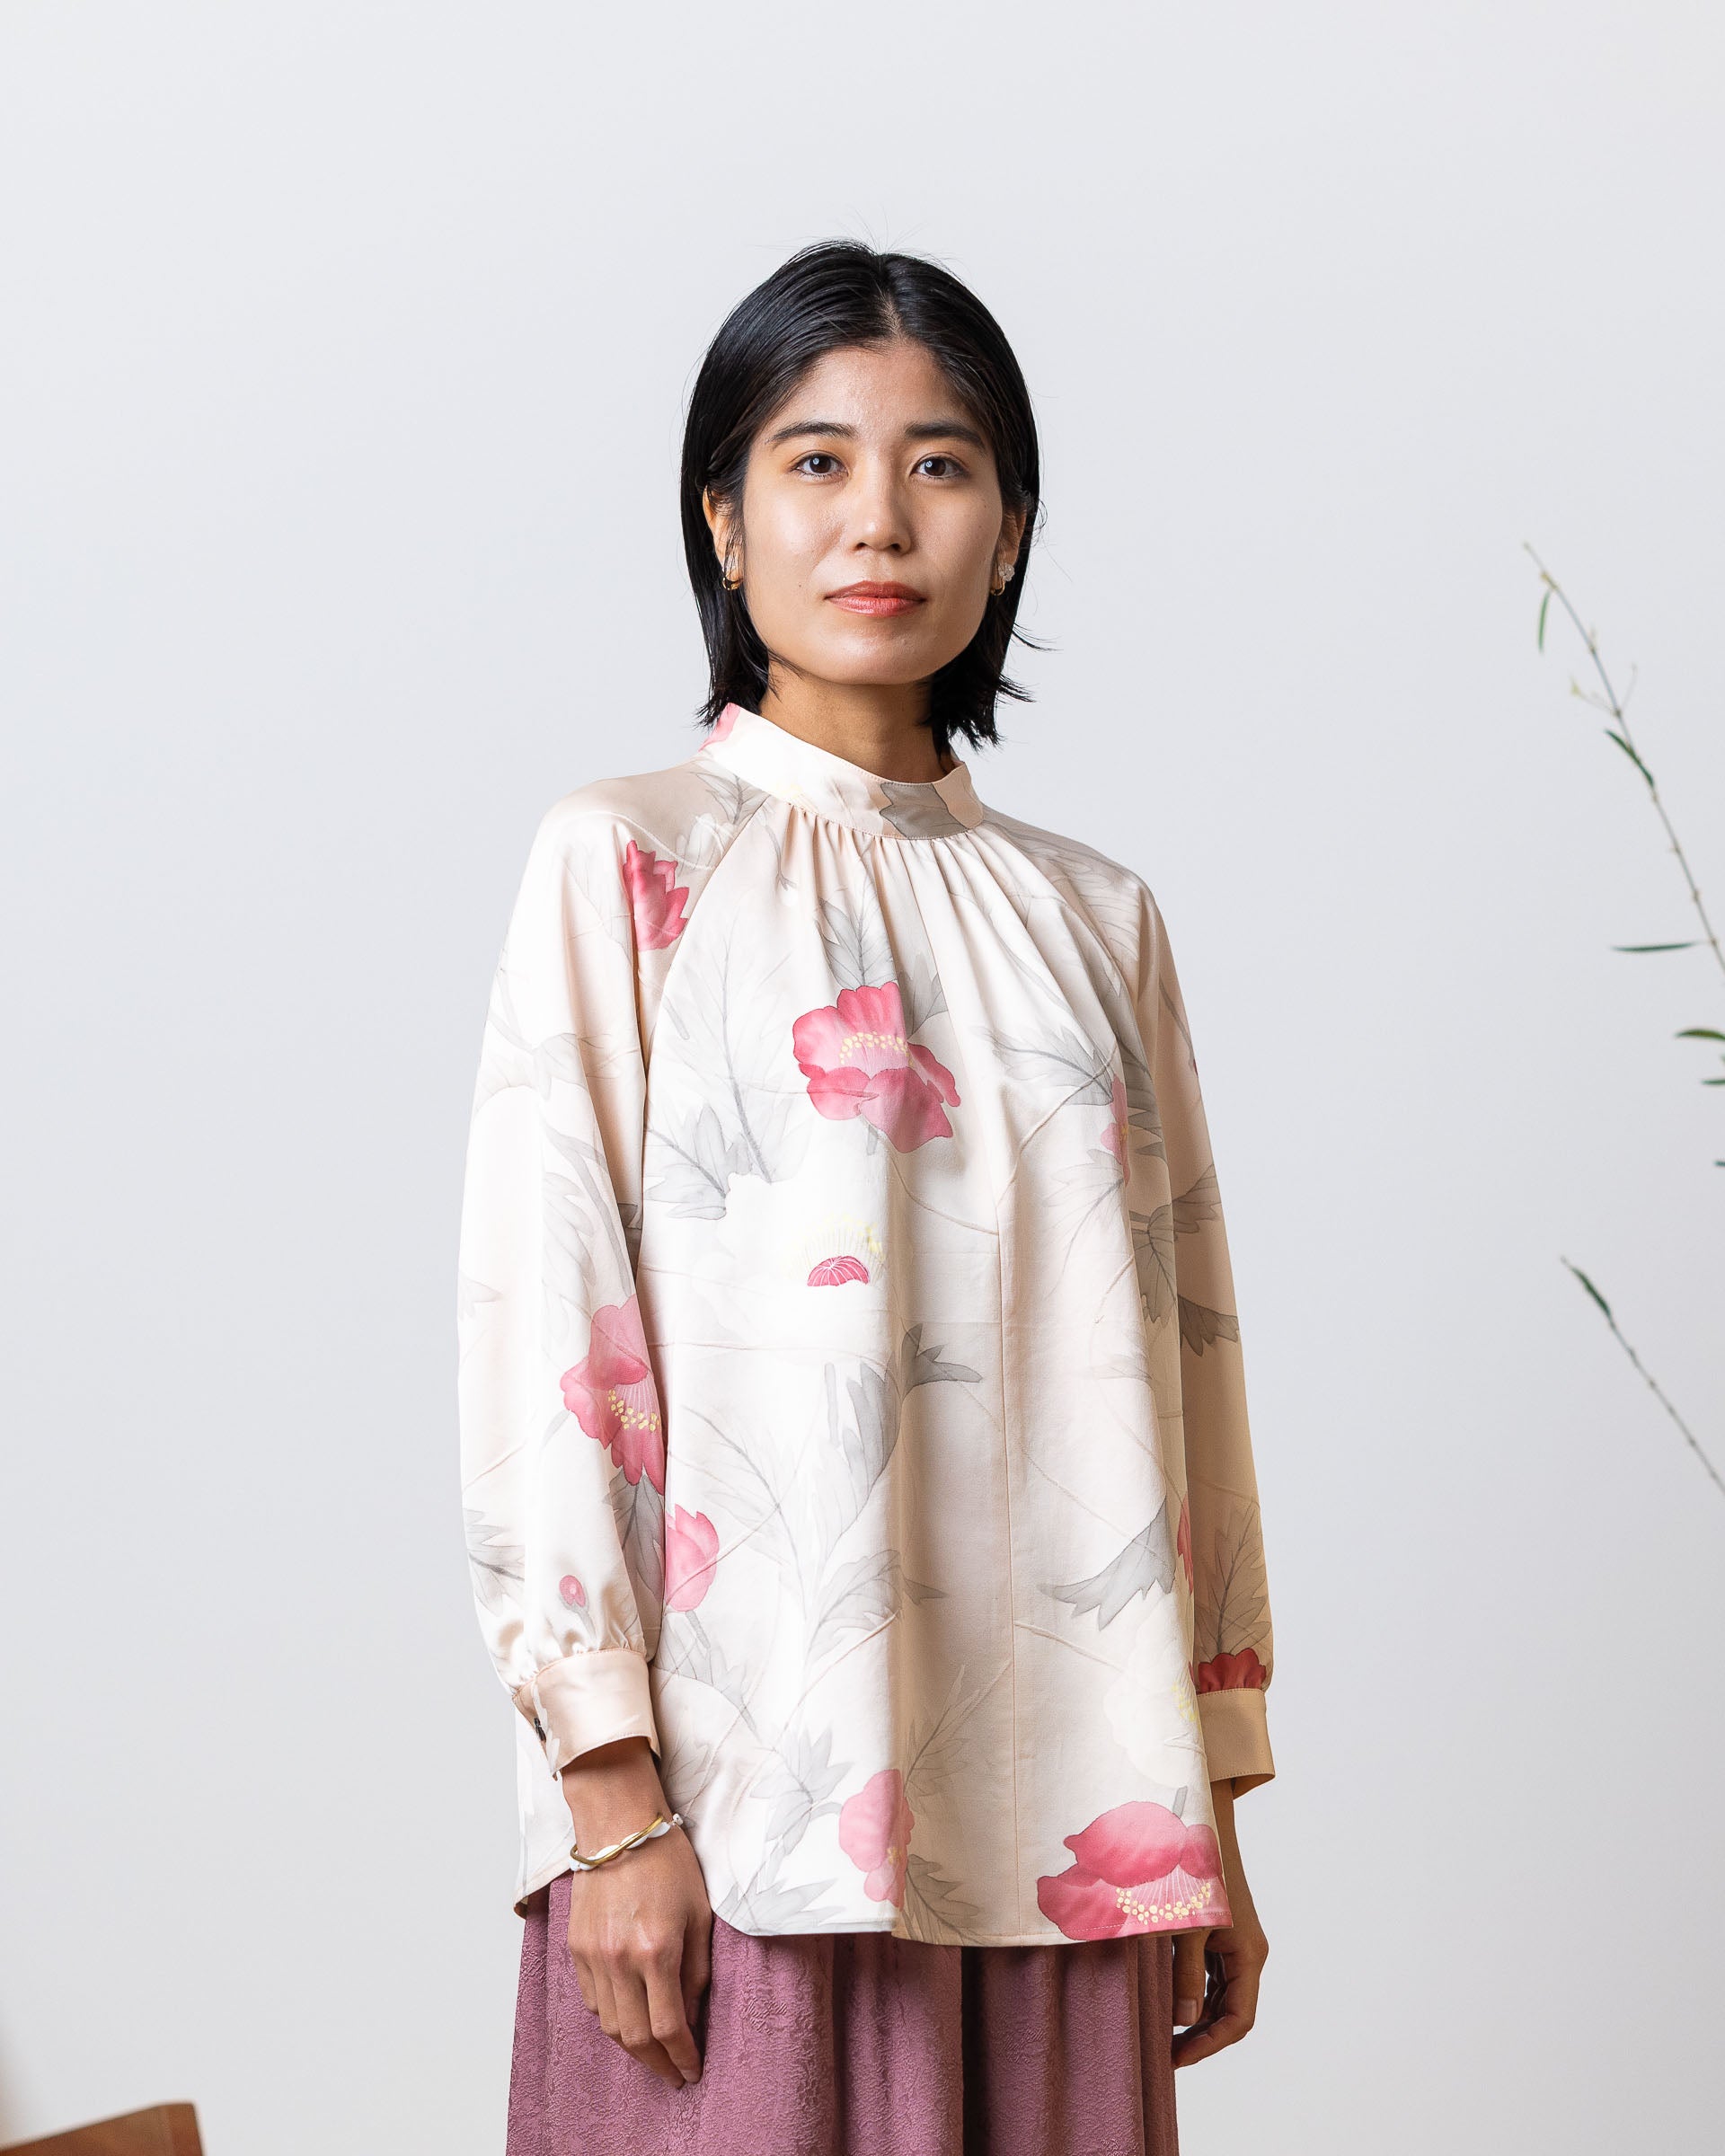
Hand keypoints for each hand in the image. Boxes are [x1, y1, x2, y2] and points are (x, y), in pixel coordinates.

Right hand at [560, 1736, 712, 2088]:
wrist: (619, 1827)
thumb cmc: (668, 1862)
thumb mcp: (700, 1915)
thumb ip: (697, 1971)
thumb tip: (694, 2016)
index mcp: (657, 1951)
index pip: (669, 2028)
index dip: (683, 2057)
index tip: (692, 2071)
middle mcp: (620, 1960)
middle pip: (634, 2038)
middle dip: (657, 2063)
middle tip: (673, 2074)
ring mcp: (592, 1956)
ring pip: (609, 2025)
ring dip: (632, 2046)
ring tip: (653, 2052)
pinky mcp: (575, 1949)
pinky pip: (591, 2001)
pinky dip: (610, 2017)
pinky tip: (627, 2017)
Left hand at [1171, 1777, 1267, 2068]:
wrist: (1199, 1821)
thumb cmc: (1193, 1870)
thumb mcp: (1187, 1926)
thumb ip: (1185, 1975)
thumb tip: (1183, 2022)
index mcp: (1248, 1954)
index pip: (1237, 2019)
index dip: (1208, 2046)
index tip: (1175, 2059)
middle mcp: (1246, 1953)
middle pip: (1230, 2012)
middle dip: (1200, 2036)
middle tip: (1164, 2053)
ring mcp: (1234, 1943)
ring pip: (1219, 1995)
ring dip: (1194, 2016)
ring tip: (1161, 2032)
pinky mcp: (1220, 1932)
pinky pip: (1208, 1975)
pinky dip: (1190, 1991)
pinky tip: (1165, 1998)